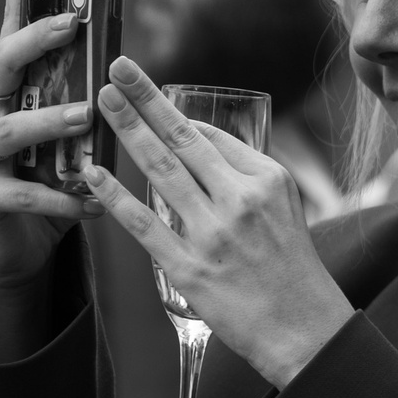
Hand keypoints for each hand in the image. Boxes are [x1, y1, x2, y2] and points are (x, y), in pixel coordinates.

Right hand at [0, 0, 107, 298]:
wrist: (22, 247)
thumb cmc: (55, 178)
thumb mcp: (75, 132)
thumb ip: (90, 97)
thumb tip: (129, 57)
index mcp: (12, 87)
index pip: (14, 23)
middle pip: (1, 62)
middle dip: (31, 41)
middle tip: (67, 26)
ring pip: (11, 128)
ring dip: (51, 121)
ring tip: (87, 119)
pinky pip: (24, 193)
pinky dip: (63, 199)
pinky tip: (94, 204)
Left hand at [82, 58, 353, 388]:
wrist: (304, 328)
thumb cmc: (294, 269)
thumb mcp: (286, 210)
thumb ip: (246, 179)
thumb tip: (204, 148)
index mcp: (269, 181)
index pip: (211, 136)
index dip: (172, 112)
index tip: (145, 90)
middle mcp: (241, 200)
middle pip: (183, 140)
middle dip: (145, 101)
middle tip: (116, 70)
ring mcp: (214, 233)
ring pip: (160, 170)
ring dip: (127, 131)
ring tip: (102, 103)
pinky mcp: (190, 266)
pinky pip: (143, 223)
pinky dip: (114, 195)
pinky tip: (94, 172)